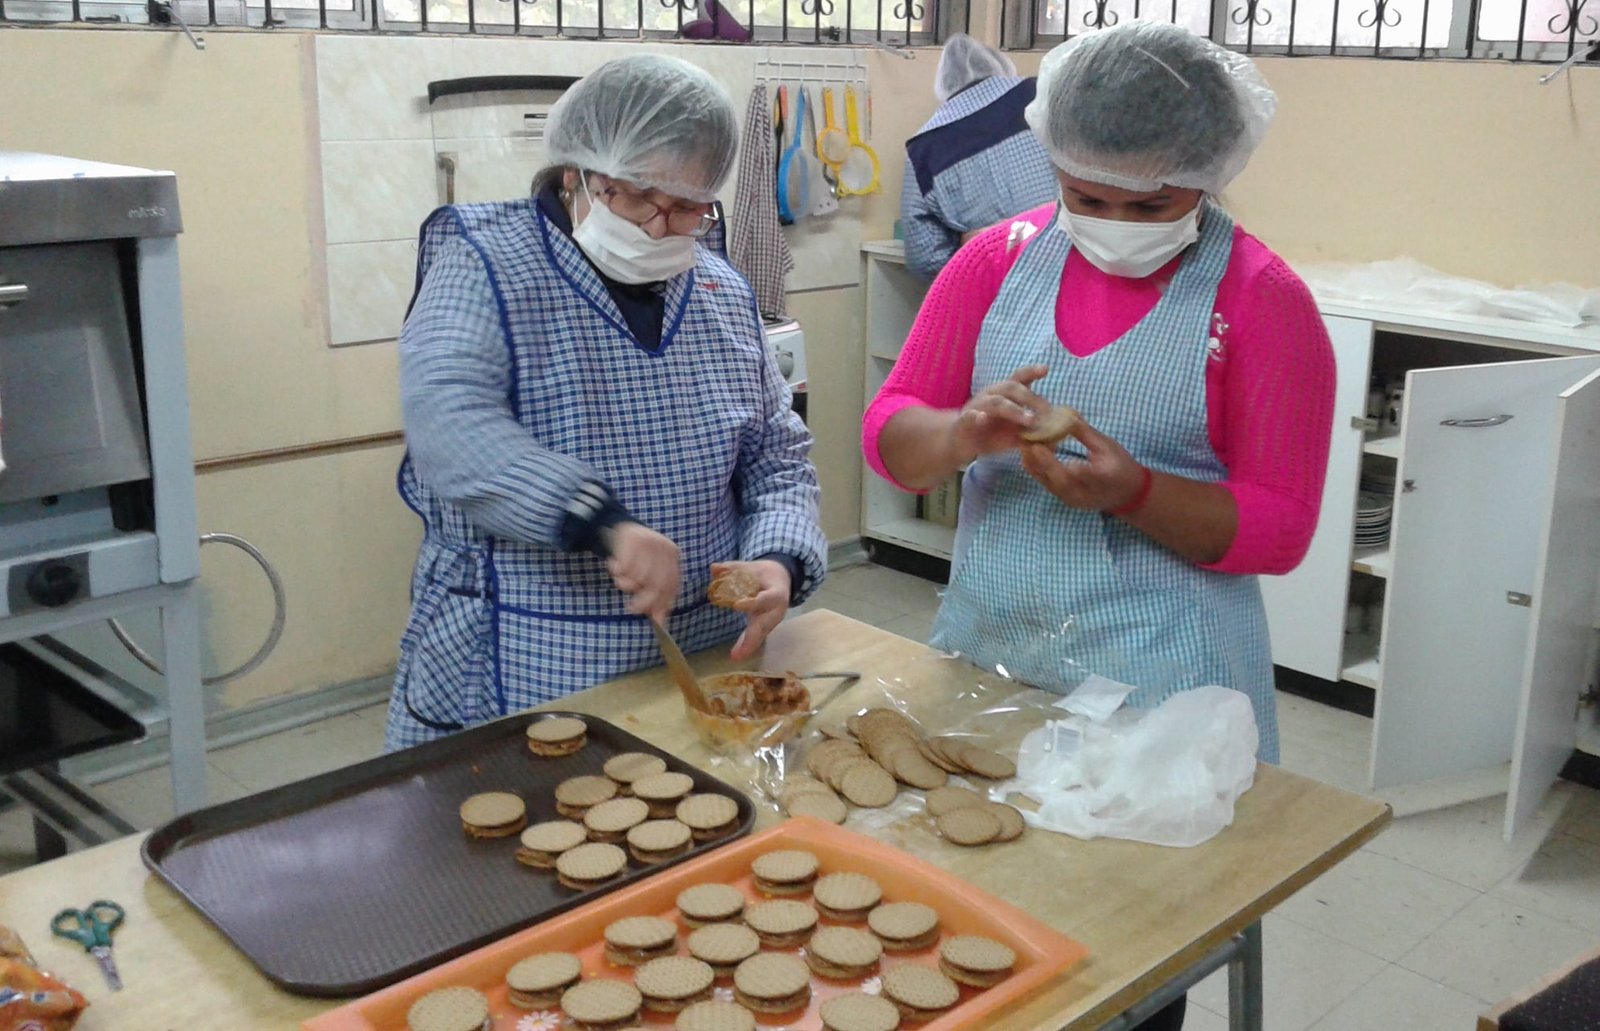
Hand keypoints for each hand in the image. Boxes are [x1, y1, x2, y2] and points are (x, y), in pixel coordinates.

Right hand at [604, 522, 680, 624]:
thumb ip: (657, 597)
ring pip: (639, 577)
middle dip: (644, 601)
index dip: (662, 603)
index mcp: (672, 555)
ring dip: (626, 584)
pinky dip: (617, 571)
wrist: (618, 528)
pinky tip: (614, 566)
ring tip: (620, 580)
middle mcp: (663, 547)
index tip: (652, 617)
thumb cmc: (637, 557)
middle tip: (632, 609)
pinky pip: (624, 566)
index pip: (672, 584)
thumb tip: (660, 623)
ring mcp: (648, 542)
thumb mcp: (650, 574)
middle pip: (658, 583)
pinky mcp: (632, 539)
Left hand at [713, 560, 791, 662]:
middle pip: (765, 625)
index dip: (752, 602)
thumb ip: (732, 568)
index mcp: (776, 593)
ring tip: (736, 656)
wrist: (782, 579)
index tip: (736, 605)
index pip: (765, 599)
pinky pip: (757, 637)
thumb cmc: (764, 573)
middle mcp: (777, 610)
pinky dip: (747, 646)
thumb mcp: (750, 567)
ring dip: (749, 646)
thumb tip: (713, 567)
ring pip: (761, 635)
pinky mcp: (766, 627)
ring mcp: (772, 621)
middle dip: (752, 638)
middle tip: (739, 651)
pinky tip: (736, 655)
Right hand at [948, 364, 1050, 465]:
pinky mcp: (965, 422)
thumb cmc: (990, 434)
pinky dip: (976, 416)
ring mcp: (977, 407)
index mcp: (1004, 394)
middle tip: (1047, 412)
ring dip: (1014, 409)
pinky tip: (982, 417)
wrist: (960, 443)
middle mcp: (991, 395)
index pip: (1019, 379)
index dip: (1031, 372)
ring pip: (996, 402)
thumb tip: (1057, 437)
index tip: (1045, 369)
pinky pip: (970, 416)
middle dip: (1031, 398)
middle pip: (1012, 388)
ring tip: (1029, 420)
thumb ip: (1032, 431)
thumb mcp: (1014, 432)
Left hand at [1019, 415, 1148, 512]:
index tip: (1042, 446)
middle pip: (1056, 479)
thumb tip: (1066, 414)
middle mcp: (1083, 493)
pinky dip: (1037, 468)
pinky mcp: (1064, 499)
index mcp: (1100, 478)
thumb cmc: (1121, 465)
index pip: (1078, 472)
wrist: (1128, 494)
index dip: (1056, 460)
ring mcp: (1072, 499)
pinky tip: (1029, 453)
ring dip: (1034, 463)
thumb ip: (1085, 433)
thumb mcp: (1108, 446)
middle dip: (1039, 459)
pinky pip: (1047, 484)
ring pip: (1047, 482)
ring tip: (1023, 443)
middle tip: (1026, 439)